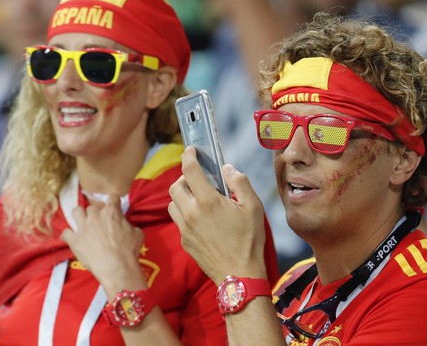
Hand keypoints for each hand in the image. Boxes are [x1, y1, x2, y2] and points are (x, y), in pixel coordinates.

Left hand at [61, 195, 145, 287]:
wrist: (117, 267)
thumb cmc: (129, 251)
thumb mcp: (137, 233)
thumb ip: (129, 224)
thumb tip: (126, 225)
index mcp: (111, 212)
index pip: (112, 198)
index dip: (114, 202)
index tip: (114, 206)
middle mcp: (95, 216)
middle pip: (92, 206)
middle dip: (97, 211)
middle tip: (100, 219)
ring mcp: (83, 227)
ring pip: (76, 212)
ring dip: (80, 215)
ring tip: (83, 222)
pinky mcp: (74, 240)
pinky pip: (65, 232)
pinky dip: (69, 234)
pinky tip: (73, 237)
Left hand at [168, 147, 267, 283]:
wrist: (239, 275)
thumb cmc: (250, 241)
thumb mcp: (253, 207)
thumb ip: (239, 183)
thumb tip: (227, 169)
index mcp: (208, 201)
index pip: (190, 170)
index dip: (188, 155)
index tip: (191, 150)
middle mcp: (191, 213)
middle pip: (175, 186)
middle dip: (184, 178)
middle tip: (198, 179)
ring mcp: (185, 229)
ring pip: (172, 204)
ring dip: (182, 196)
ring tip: (198, 199)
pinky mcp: (184, 241)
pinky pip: (178, 220)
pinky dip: (185, 213)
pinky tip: (201, 218)